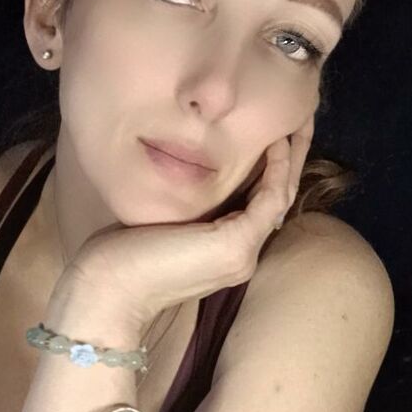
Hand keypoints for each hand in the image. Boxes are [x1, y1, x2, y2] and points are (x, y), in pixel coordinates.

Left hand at [50, 115, 314, 331]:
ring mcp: (244, 252)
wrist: (110, 290)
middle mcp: (244, 255)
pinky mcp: (236, 244)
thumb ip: (189, 205)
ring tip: (297, 124)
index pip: (261, 204)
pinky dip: (276, 169)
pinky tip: (277, 143)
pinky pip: (270, 199)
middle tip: (300, 121)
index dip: (274, 168)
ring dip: (292, 159)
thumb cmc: (123, 255)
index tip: (277, 133)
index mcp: (227, 250)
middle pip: (279, 197)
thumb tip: (194, 171)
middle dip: (292, 158)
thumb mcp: (165, 220)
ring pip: (281, 197)